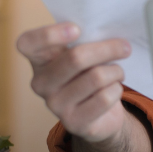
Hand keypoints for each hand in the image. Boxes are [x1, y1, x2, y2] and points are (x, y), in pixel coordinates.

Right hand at [16, 22, 130, 143]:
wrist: (102, 112)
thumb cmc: (90, 74)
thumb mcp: (83, 54)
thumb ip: (86, 40)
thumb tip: (108, 30)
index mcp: (39, 60)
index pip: (27, 43)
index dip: (49, 34)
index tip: (77, 29)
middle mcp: (41, 83)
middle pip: (75, 58)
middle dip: (107, 49)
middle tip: (125, 48)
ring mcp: (54, 105)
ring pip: (96, 77)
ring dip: (116, 71)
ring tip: (117, 73)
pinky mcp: (73, 122)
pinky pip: (105, 98)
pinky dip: (117, 90)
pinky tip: (114, 90)